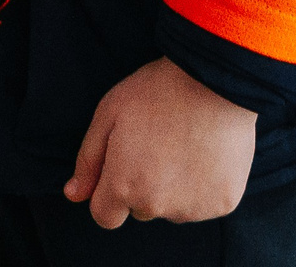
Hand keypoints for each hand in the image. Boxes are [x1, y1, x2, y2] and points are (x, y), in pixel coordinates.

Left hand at [65, 60, 255, 229]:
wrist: (214, 78)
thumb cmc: (157, 90)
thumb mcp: (109, 112)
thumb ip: (88, 159)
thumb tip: (73, 194)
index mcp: (124, 186)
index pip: (105, 216)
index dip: (109, 192)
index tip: (123, 165)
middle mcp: (156, 205)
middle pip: (140, 208)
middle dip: (143, 184)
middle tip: (157, 142)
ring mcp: (192, 208)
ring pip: (173, 207)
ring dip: (173, 186)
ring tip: (184, 141)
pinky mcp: (221, 203)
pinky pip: (204, 202)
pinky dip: (203, 183)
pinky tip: (206, 150)